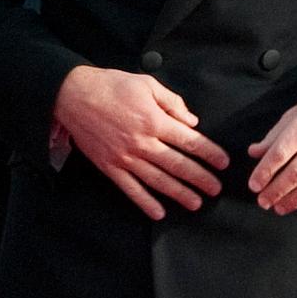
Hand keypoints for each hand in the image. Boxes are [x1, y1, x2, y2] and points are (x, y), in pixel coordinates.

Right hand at [54, 65, 228, 220]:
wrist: (73, 95)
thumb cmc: (112, 86)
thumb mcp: (147, 84)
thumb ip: (172, 102)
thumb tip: (192, 121)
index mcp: (154, 120)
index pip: (189, 141)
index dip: (209, 153)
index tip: (223, 163)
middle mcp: (142, 143)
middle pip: (177, 165)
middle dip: (200, 178)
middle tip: (216, 189)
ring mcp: (125, 157)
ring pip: (158, 181)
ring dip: (179, 194)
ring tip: (196, 203)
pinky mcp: (109, 167)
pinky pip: (130, 189)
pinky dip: (145, 203)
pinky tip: (159, 213)